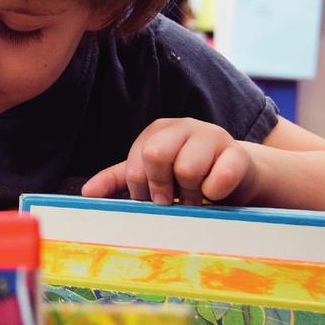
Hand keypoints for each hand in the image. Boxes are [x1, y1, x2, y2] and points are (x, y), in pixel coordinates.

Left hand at [80, 118, 256, 206]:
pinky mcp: (238, 153)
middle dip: (163, 187)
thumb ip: (118, 180)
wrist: (237, 175)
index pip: (136, 163)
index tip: (153, 198)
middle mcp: (182, 126)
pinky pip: (219, 179)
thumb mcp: (151, 175)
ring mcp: (212, 135)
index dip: (142, 188)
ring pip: (188, 170)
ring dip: (192, 194)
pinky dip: (215, 193)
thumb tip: (86, 193)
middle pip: (156, 156)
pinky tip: (217, 192)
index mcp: (157, 131)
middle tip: (174, 198)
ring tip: (197, 195)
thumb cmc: (188, 175)